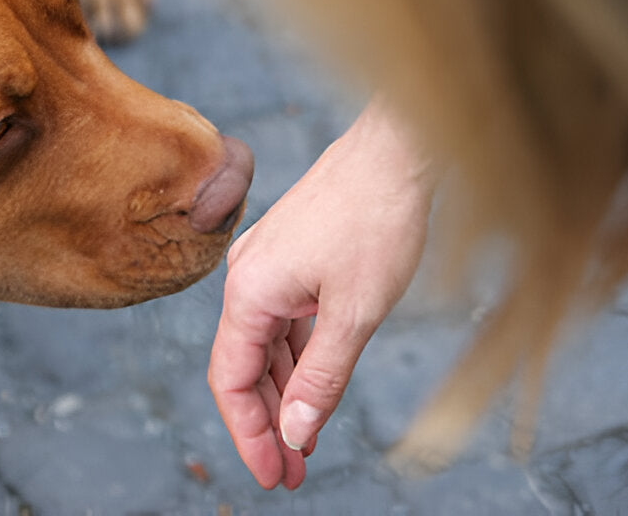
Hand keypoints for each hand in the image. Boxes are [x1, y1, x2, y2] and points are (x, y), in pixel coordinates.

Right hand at [208, 99, 435, 487]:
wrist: (397, 150)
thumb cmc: (377, 220)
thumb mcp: (354, 314)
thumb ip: (320, 379)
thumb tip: (295, 434)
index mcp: (249, 291)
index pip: (231, 380)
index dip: (248, 434)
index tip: (273, 477)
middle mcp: (247, 278)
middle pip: (243, 367)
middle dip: (267, 424)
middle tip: (291, 475)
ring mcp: (268, 266)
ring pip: (265, 346)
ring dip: (283, 395)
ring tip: (303, 446)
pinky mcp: (291, 258)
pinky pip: (284, 322)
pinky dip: (297, 360)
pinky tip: (313, 391)